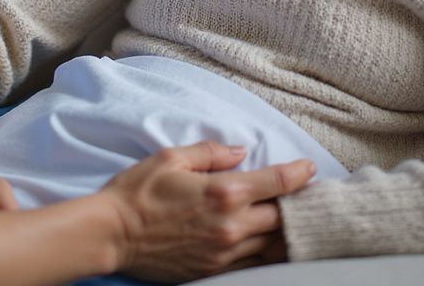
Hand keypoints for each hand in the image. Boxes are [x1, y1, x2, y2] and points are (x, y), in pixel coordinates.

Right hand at [101, 141, 313, 281]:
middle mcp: (231, 226)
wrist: (113, 234)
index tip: (309, 168)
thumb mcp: (172, 157)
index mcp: (224, 192)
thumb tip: (241, 152)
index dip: (299, 174)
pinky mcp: (215, 271)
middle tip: (308, 194)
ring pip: (274, 246)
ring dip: (287, 232)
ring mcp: (225, 253)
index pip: (276, 183)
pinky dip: (267, 251)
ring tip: (297, 220)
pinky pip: (255, 264)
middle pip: (283, 218)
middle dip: (299, 205)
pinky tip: (270, 241)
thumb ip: (212, 152)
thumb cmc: (139, 191)